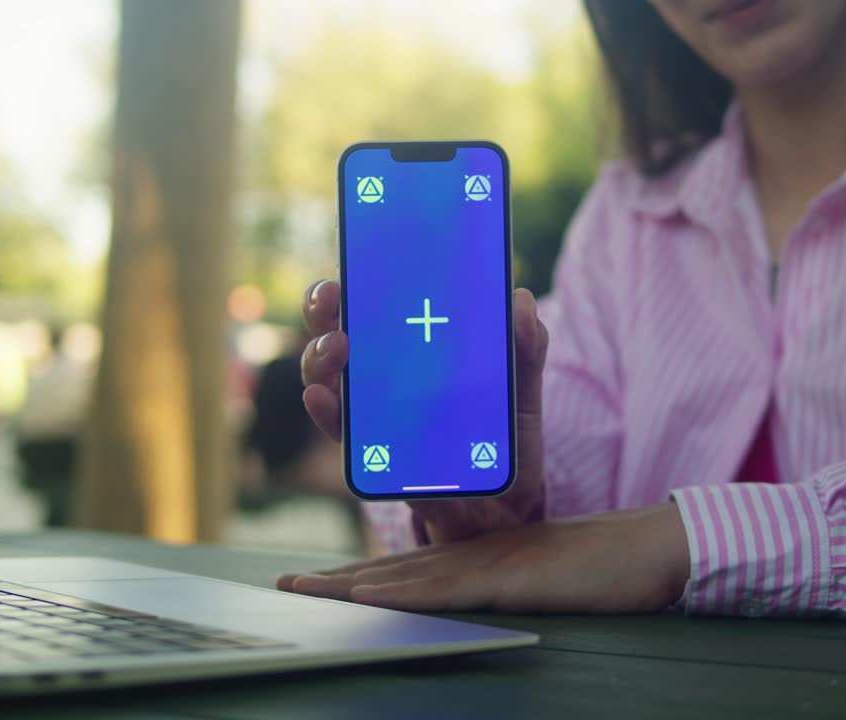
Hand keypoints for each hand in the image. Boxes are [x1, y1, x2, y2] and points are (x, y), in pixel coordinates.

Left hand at [277, 504, 691, 612]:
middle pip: (394, 569)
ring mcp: (490, 562)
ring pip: (409, 576)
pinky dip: (404, 591)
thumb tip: (482, 598)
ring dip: (353, 586)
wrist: (651, 548)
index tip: (317, 583)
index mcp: (480, 555)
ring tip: (306, 590)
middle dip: (338, 580)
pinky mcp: (510, 577)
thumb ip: (508, 585)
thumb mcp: (543, 578)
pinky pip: (447, 587)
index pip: (408, 568)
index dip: (361, 577)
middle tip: (284, 586)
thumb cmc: (603, 567)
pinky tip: (371, 594)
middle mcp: (475, 553)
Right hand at [300, 279, 548, 542]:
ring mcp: (374, 422)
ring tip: (337, 347)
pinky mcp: (377, 462)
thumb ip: (526, 348)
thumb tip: (521, 300)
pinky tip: (322, 398)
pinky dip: (328, 416)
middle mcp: (381, 384)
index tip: (346, 265)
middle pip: (336, 337)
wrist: (508, 508)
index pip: (370, 310)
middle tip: (331, 298)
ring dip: (320, 359)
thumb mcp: (521, 390)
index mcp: (411, 355)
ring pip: (327, 382)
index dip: (350, 285)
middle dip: (322, 312)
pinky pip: (344, 438)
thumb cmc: (504, 441)